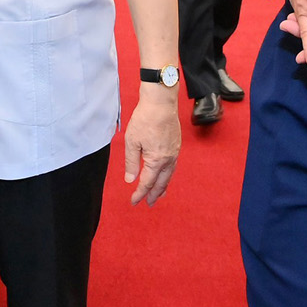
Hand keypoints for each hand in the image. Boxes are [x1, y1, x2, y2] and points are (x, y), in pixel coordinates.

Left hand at [122, 90, 179, 206]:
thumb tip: (130, 180)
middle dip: (154, 195)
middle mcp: (168, 159)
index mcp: (156, 160)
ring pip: (169, 176)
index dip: (139, 193)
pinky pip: (172, 166)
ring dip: (163, 187)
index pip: (147, 183)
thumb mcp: (132, 141)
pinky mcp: (176, 146)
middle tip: (149, 204)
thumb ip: (131, 162)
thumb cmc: (145, 119)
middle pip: (161, 183)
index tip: (133, 201)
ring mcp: (174, 153)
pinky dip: (168, 175)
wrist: (161, 102)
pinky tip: (164, 174)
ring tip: (159, 195)